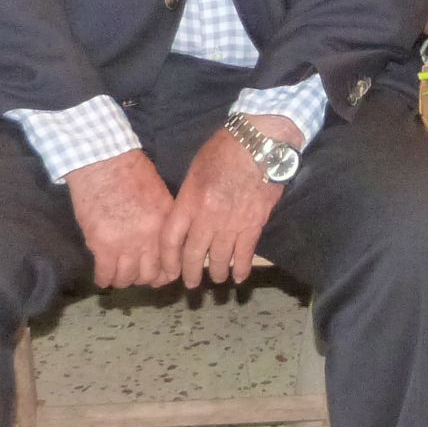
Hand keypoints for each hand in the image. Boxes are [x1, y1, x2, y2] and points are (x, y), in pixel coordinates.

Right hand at [64, 149, 176, 289]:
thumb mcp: (160, 194)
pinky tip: (103, 276)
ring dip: (123, 279)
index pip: (171, 264)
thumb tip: (164, 241)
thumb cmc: (131, 171)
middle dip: (143, 278)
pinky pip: (105, 275)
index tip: (158, 275)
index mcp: (165, 224)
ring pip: (127, 278)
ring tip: (118, 274)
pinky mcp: (101, 245)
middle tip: (136, 274)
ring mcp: (125, 244)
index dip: (165, 274)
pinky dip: (103, 279)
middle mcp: (149, 239)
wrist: (101, 161)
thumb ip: (163, 220)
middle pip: (150, 276)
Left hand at [162, 116, 296, 288]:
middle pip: (194, 254)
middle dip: (191, 273)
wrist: (260, 142)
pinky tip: (239, 277)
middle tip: (191, 284)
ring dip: (217, 273)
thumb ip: (189, 197)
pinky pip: (245, 253)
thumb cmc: (225, 149)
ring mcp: (232, 222)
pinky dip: (241, 268)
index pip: (171, 238)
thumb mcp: (196, 170)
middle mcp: (208, 216)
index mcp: (190, 200)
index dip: (167, 259)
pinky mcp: (254, 224)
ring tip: (216, 278)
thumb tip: (186, 218)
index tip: (168, 270)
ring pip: (220, 258)